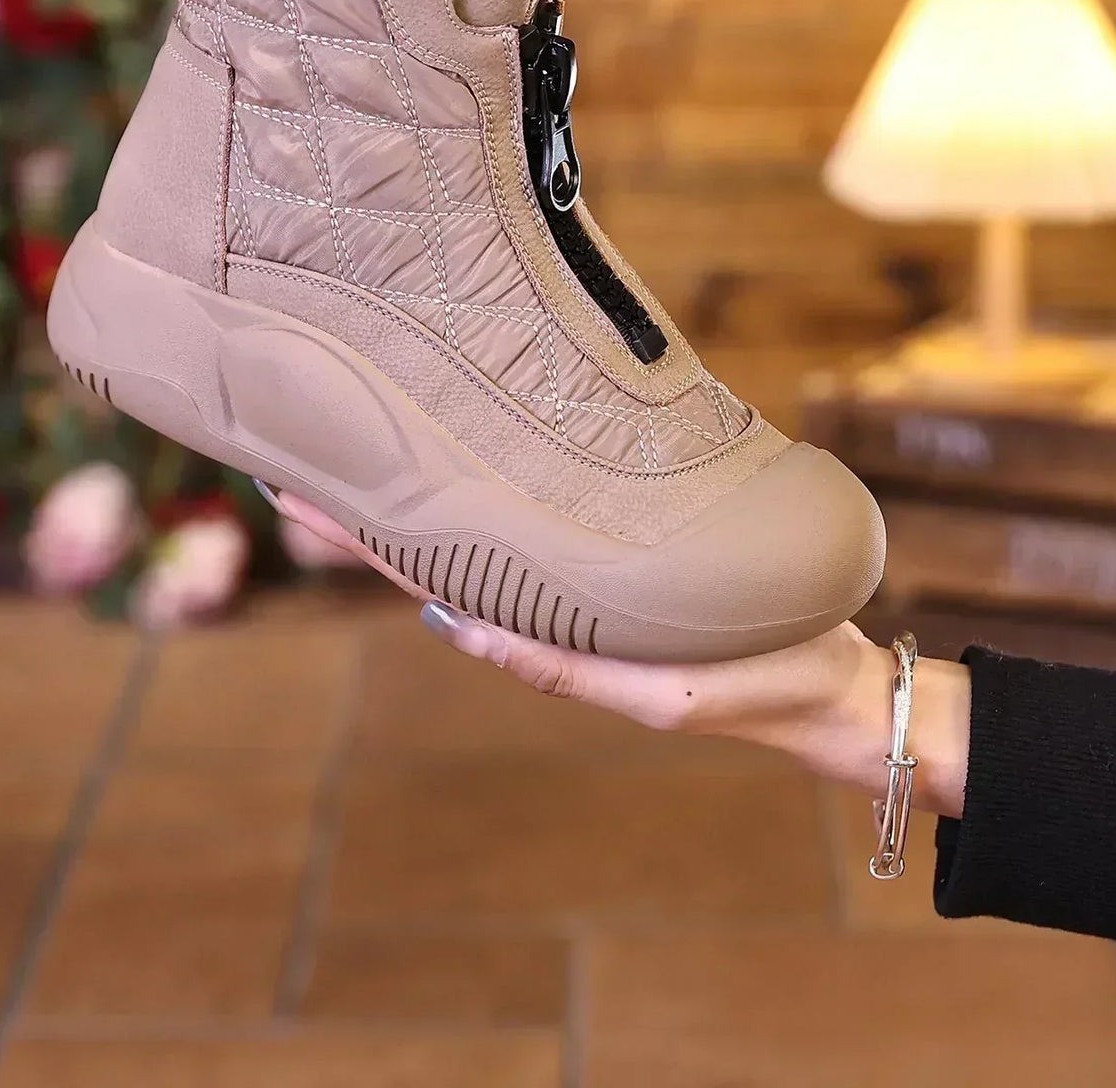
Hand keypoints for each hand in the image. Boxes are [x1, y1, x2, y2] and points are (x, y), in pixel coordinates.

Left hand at [276, 490, 967, 817]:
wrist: (827, 678)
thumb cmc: (745, 687)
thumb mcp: (653, 694)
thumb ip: (557, 668)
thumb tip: (446, 624)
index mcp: (536, 622)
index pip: (419, 570)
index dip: (351, 533)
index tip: (287, 490)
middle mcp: (542, 586)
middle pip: (430, 531)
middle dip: (361, 491)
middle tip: (289, 440)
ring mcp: (575, 559)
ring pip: (476, 506)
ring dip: (417, 471)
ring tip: (358, 421)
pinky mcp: (618, 536)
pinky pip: (540, 494)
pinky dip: (495, 465)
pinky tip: (472, 433)